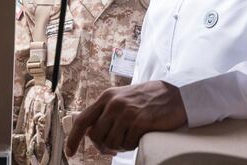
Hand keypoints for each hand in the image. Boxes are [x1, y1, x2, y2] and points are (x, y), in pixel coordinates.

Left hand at [65, 81, 187, 156]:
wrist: (176, 94)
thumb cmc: (149, 98)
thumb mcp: (123, 98)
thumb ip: (106, 112)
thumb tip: (90, 133)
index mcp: (107, 96)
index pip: (82, 120)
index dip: (73, 139)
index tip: (70, 152)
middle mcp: (114, 103)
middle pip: (96, 136)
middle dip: (104, 146)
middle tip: (115, 147)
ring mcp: (127, 112)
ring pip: (111, 143)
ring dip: (120, 145)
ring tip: (131, 137)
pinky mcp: (140, 122)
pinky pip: (127, 144)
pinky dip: (132, 145)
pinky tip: (140, 136)